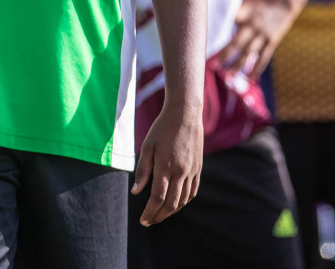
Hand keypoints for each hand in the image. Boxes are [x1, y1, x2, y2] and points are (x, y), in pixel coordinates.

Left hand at [131, 99, 202, 226]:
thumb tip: (136, 192)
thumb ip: (142, 170)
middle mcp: (181, 172)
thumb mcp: (147, 146)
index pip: (157, 198)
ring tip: (159, 215)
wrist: (185, 114)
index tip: (142, 220)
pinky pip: (192, 191)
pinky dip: (184, 202)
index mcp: (166, 166)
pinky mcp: (198, 168)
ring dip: (171, 212)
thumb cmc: (162, 128)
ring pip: (183, 200)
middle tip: (149, 221)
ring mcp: (192, 171)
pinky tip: (175, 204)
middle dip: (159, 216)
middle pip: (171, 204)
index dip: (150, 212)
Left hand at [217, 0, 295, 77]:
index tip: (205, 40)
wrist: (285, 0)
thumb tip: (210, 9)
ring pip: (249, 53)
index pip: (227, 21)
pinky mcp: (272, 41)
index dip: (217, 30)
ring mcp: (263, 34)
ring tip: (228, 74)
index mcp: (244, 11)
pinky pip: (263, 58)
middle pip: (237, 42)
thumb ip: (231, 5)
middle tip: (214, 65)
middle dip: (225, 54)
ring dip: (238, 65)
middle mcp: (253, 24)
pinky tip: (249, 79)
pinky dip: (256, 69)